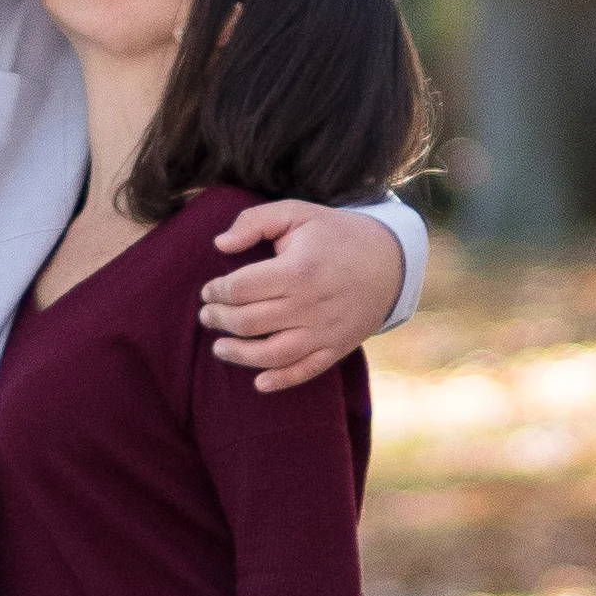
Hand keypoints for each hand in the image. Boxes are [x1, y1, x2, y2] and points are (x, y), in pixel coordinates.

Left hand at [198, 201, 404, 392]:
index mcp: (297, 270)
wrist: (390, 260)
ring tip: (218, 348)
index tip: (207, 291)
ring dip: (239, 355)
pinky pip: (305, 371)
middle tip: (205, 316)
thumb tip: (219, 244)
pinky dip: (280, 381)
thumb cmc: (335, 233)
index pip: (241, 288)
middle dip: (219, 320)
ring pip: (272, 354)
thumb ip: (254, 222)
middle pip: (249, 322)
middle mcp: (309, 305)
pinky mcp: (336, 348)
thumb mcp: (297, 212)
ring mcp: (324, 331)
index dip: (217, 291)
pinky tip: (258, 383)